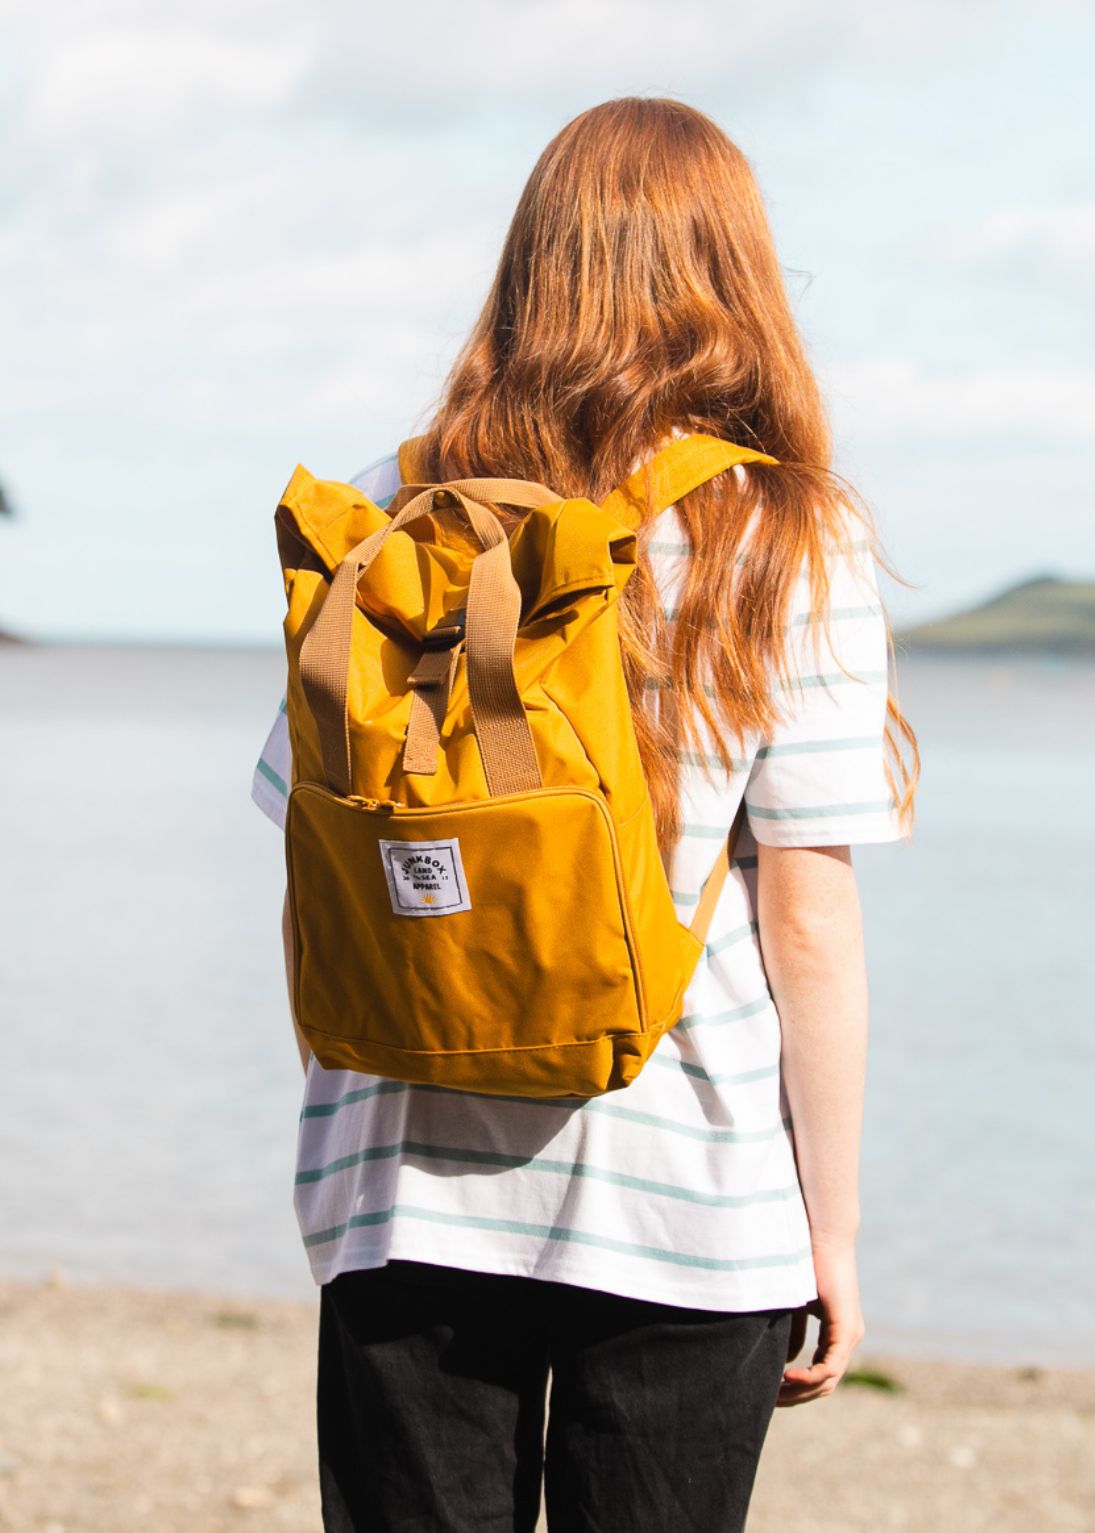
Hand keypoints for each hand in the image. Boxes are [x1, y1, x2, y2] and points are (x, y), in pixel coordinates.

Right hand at [776, 1236, 863, 1406]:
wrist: (823, 1237)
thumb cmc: (806, 1264)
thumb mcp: (795, 1307)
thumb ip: (793, 1333)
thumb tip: (786, 1362)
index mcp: (838, 1334)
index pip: (821, 1375)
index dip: (797, 1389)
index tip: (771, 1393)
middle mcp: (848, 1339)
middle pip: (825, 1385)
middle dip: (796, 1397)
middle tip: (769, 1401)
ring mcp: (850, 1336)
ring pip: (828, 1381)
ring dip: (800, 1391)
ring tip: (774, 1394)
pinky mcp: (846, 1329)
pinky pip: (830, 1367)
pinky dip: (809, 1377)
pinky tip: (786, 1376)